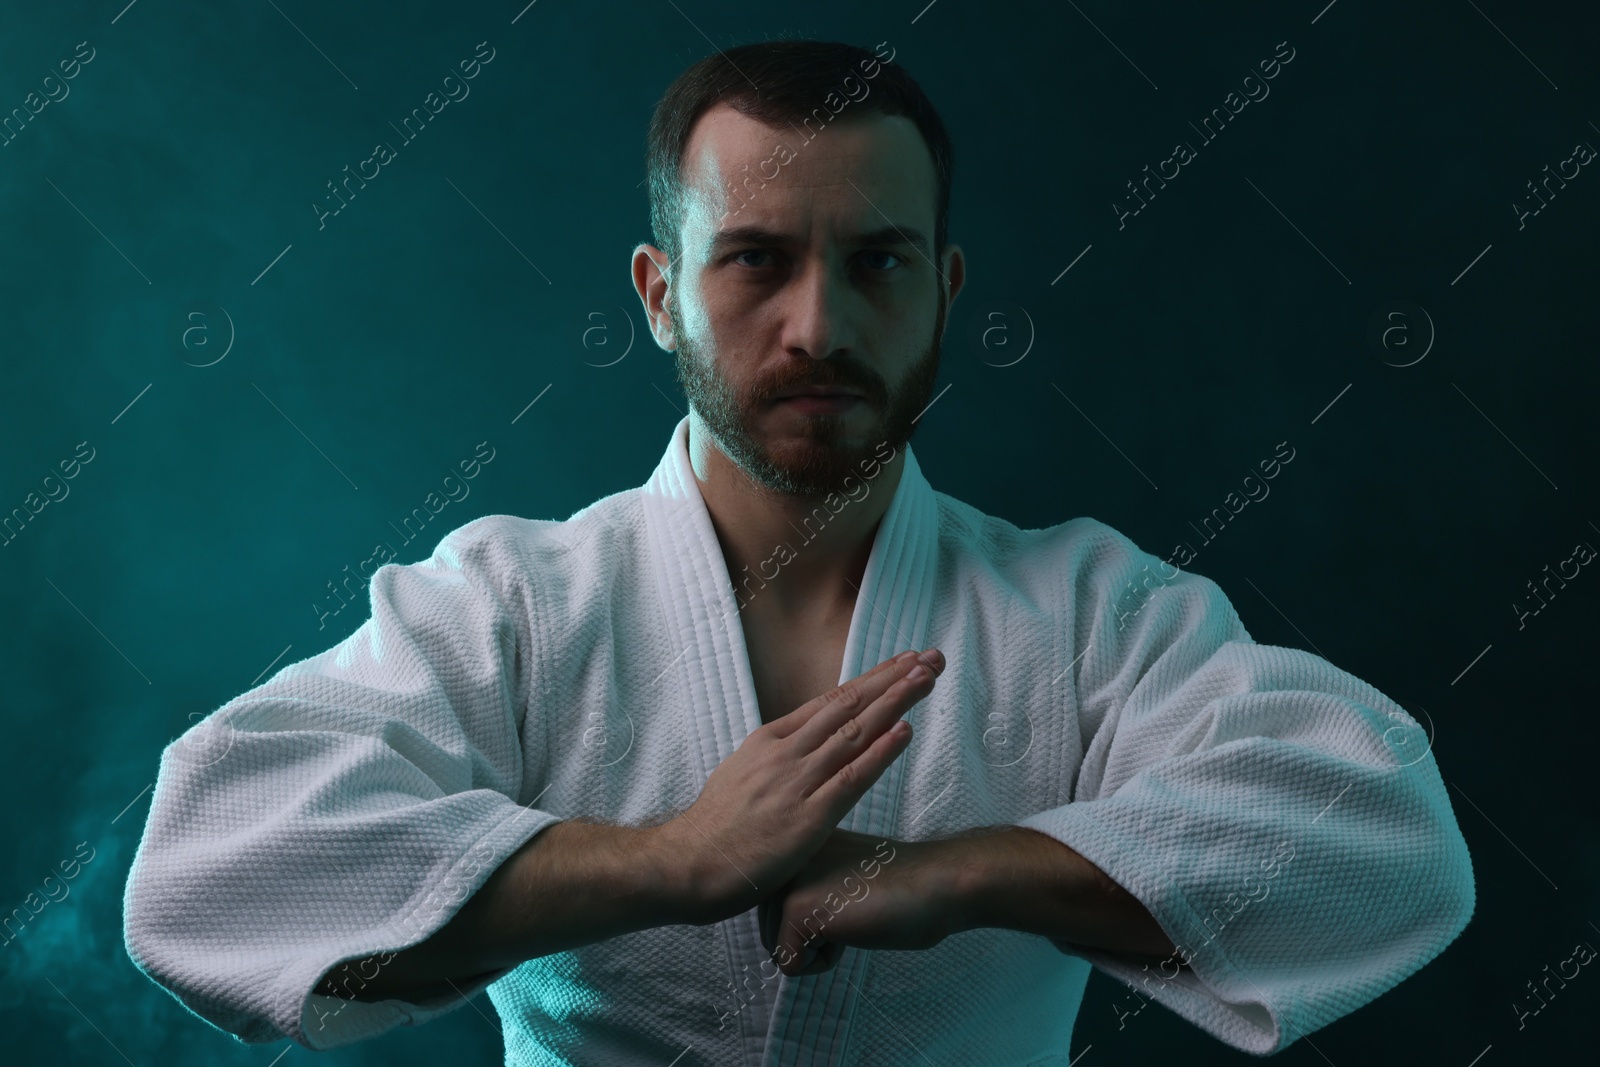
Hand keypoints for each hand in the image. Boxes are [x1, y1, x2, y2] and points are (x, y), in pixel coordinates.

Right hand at [653, 648, 943, 925]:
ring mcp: (796, 783)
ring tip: (927, 677)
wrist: (684, 865)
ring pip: (855, 732)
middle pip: (849, 706)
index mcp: (770, 740)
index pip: (831, 701)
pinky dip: (880, 752)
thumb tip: (800, 747)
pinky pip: (850, 779)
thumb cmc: (713, 828)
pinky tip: (905, 731)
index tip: (902, 662)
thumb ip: (774, 759)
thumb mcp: (741, 774)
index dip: (872, 680)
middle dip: (893, 679)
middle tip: (930, 656)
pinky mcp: (807, 819)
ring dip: (895, 702)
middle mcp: (786, 752)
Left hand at [758, 829, 963, 976]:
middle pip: (770, 931)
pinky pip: (791, 965)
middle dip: (812, 937)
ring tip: (854, 913)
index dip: (813, 920)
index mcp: (791, 845)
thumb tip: (776, 925)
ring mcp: (786, 880)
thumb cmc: (898, 887)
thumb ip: (804, 884)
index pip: (771, 909)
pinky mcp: (795, 909)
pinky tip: (854, 928)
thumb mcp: (836, 874)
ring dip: (818, 948)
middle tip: (854, 906)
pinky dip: (824, 962)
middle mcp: (781, 857)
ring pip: (777, 949)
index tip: (849, 896)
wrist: (935, 883)